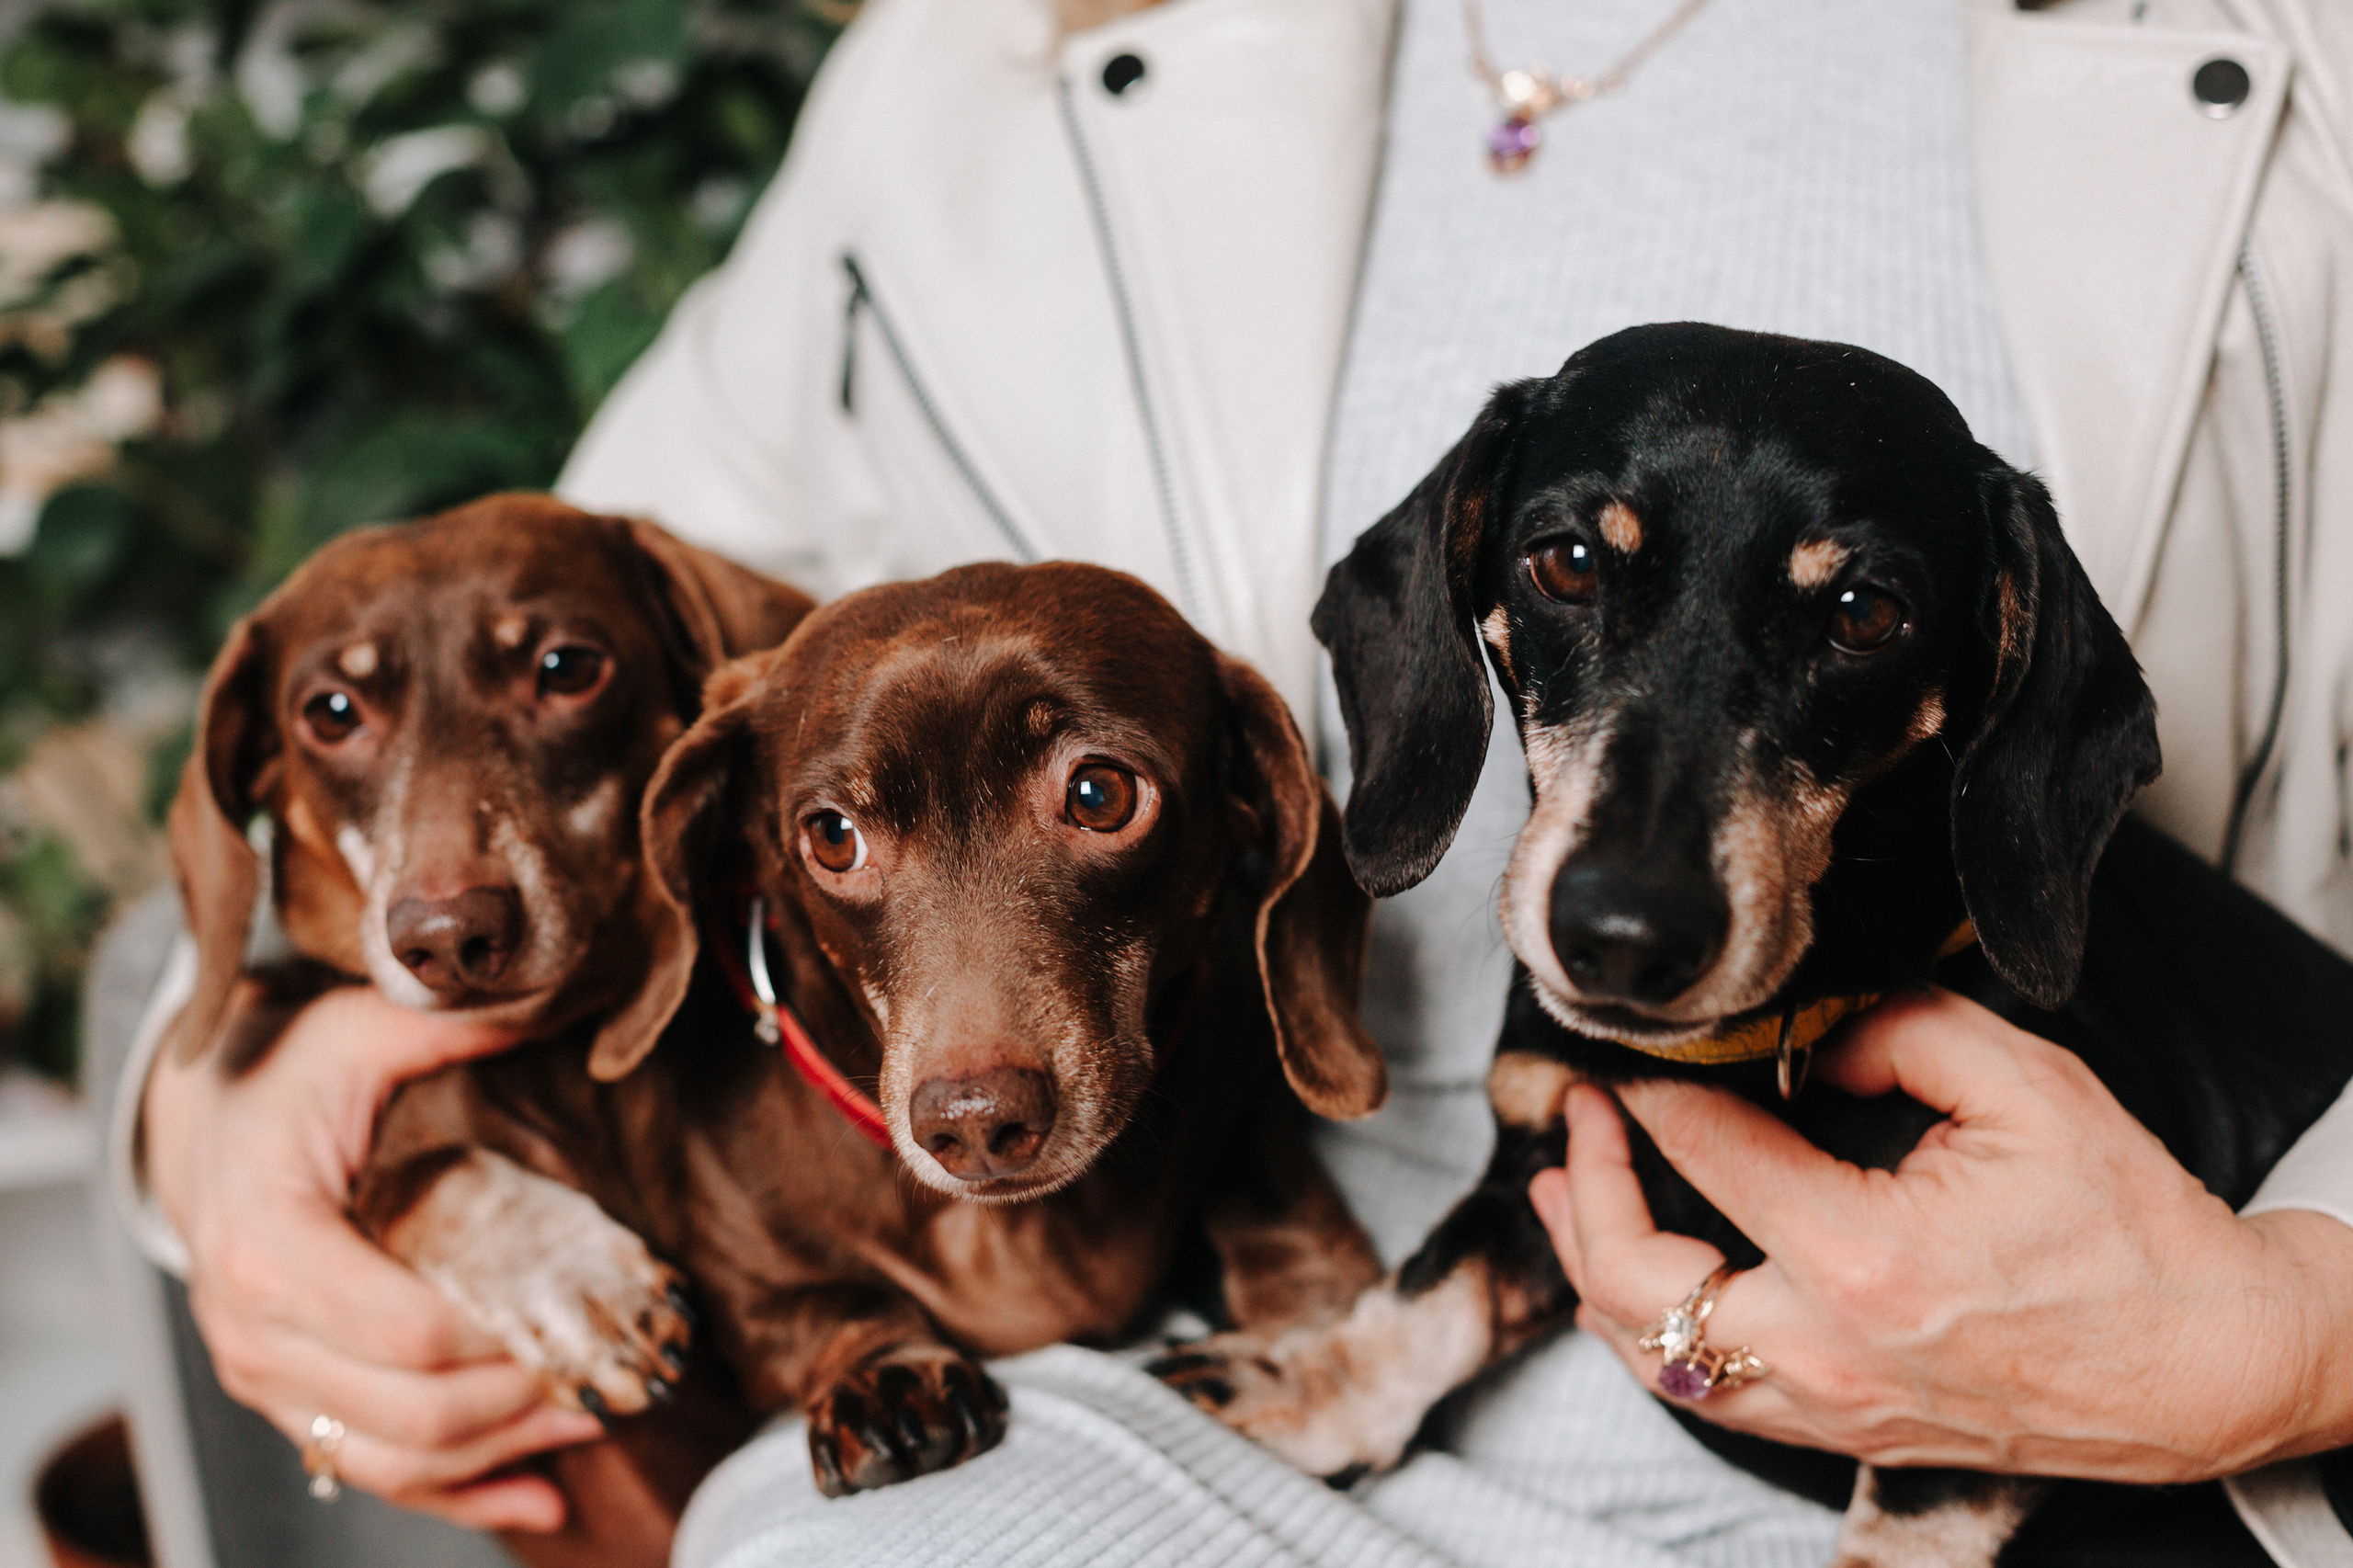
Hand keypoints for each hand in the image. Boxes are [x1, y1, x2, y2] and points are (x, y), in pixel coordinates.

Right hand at [144, 986, 603, 1529]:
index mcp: (268, 1250)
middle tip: (611, 1371)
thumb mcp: (360, 1031)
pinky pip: (371, 1472)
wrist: (202, 1123)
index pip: (407, 1330)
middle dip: (522, 1401)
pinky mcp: (289, 1401)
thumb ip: (450, 1028)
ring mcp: (266, 1380)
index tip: (584, 1308)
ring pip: (395, 1459)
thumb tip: (549, 1008)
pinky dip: (458, 1496)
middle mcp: (252, 1335)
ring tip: (594, 1420)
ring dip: (503, 1452)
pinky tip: (539, 1498)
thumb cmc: (283, 1076)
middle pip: (411, 1412)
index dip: (505, 1335)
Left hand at [1530, 986, 2352, 1481]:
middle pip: (1632, 1279)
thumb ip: (1900, 1034)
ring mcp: (1829, 1405)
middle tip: (1576, 1117)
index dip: (1647, 1089)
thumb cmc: (2130, 1233)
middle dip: (1585, 1188)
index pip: (1705, 1150)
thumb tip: (1802, 1038)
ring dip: (1590, 1269)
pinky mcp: (1844, 1431)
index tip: (1620, 1052)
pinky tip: (1632, 1284)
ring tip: (1564, 1194)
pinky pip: (1708, 1393)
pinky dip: (1651, 1334)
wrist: (2206, 1362)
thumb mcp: (2028, 1089)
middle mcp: (1825, 1348)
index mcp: (1860, 1257)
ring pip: (1653, 1357)